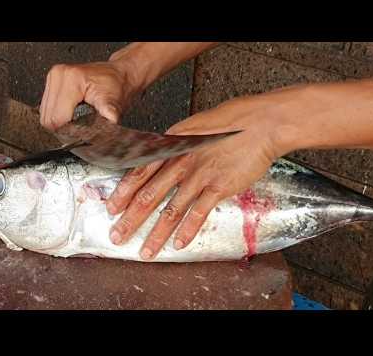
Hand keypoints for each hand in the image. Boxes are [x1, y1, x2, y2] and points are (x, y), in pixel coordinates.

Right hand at [39, 60, 138, 129]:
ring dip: (61, 124)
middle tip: (82, 129)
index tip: (82, 135)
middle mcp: (58, 76)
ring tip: (78, 121)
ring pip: (45, 116)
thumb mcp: (115, 102)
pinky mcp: (51, 84)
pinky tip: (72, 115)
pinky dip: (59, 117)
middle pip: (48, 119)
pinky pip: (47, 110)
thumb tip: (110, 124)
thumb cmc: (117, 86)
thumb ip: (109, 113)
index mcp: (72, 79)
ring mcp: (53, 79)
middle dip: (65, 129)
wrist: (119, 75)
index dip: (69, 132)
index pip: (57, 118)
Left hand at [106, 95, 285, 259]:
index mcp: (173, 144)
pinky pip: (198, 213)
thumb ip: (179, 144)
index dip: (124, 192)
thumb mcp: (195, 127)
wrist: (260, 124)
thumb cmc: (232, 121)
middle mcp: (181, 161)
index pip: (140, 171)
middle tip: (118, 236)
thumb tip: (166, 155)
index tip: (112, 208)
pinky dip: (187, 230)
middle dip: (130, 219)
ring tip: (146, 251)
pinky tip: (179, 244)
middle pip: (149, 195)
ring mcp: (199, 175)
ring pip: (171, 209)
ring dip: (156, 234)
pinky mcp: (218, 187)